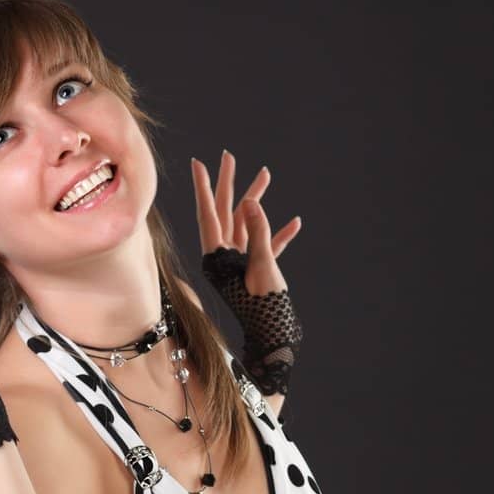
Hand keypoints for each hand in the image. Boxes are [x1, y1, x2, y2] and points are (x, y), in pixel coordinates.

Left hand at [190, 149, 300, 294]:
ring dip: (257, 202)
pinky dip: (280, 234)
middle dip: (227, 184)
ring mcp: (239, 263)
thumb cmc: (264, 306)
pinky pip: (266, 246)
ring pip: (246, 224)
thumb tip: (251, 202)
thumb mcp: (261, 266)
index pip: (208, 215)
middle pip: (224, 213)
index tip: (198, 163)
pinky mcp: (256, 270)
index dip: (204, 188)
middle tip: (228, 157)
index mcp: (217, 257)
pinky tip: (295, 222)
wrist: (274, 337)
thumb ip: (257, 233)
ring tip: (265, 174)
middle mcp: (223, 257)